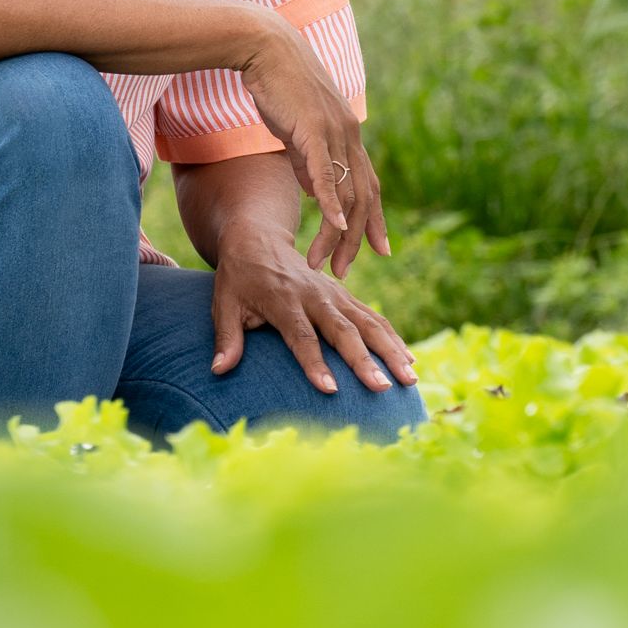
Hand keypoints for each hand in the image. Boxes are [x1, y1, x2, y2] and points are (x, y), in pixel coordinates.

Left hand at [209, 235, 416, 394]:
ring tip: (409, 377)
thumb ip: (227, 338)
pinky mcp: (344, 295)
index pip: (302, 337)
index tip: (330, 390)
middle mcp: (315, 296)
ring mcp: (334, 294)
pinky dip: (392, 337)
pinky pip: (373, 317)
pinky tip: (408, 359)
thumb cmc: (238, 278)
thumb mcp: (225, 304)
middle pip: (343, 332)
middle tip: (382, 387)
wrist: (258, 238)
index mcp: (284, 300)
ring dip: (390, 350)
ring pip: (368, 322)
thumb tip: (218, 370)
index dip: (315, 364)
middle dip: (364, 361)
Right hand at [236, 18, 390, 275]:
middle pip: (364, 197)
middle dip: (359, 239)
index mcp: (347, 137)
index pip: (370, 186)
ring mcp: (335, 132)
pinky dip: (333, 202)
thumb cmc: (278, 87)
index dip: (377, 220)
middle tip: (346, 271)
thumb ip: (309, 163)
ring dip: (338, 233)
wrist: (264, 49)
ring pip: (346, 192)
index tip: (381, 251)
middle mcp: (349, 136)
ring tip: (324, 264)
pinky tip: (334, 225)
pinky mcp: (313, 129)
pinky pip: (326, 172)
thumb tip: (318, 193)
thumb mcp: (297, 132)